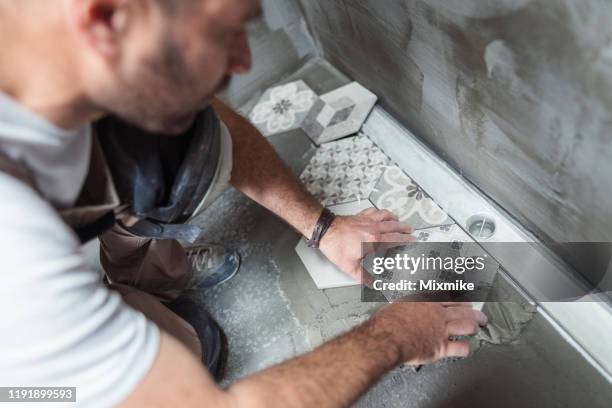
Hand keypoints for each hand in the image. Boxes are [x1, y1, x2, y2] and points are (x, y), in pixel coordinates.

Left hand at [318, 208, 413, 282]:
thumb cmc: (336, 246)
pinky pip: (375, 211)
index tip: (413, 241)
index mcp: (373, 241)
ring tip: (401, 222)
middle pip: (394, 227)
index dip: (406, 240)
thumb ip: (363, 276)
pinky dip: (382, 212)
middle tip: (411, 231)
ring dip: (395, 219)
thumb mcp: (350, 266)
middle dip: (404, 229)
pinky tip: (383, 214)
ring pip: (386, 217)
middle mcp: (373, 228)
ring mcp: (367, 220)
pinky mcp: (360, 215)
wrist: (325, 230)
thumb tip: (372, 284)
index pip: (395, 239)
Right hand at [366, 302, 487, 365]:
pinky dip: (466, 348)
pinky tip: (467, 348)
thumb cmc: (388, 322)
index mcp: (427, 302)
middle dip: (474, 312)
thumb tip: (404, 302)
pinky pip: (461, 347)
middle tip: (479, 314)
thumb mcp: (397, 304)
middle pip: (463, 310)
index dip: (460, 299)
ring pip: (467, 325)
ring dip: (474, 326)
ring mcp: (442, 330)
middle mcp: (438, 314)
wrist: (388, 337)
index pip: (449, 297)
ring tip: (477, 328)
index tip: (465, 300)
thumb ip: (407, 303)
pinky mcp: (442, 347)